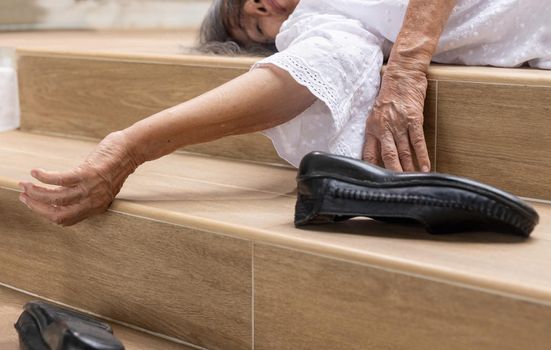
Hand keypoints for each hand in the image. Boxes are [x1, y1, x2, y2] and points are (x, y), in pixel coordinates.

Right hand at [19, 131, 139, 225]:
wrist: (132, 149)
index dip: (46, 215)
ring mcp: (91, 188)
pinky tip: (35, 172)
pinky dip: (44, 177)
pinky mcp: (88, 173)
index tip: (34, 205)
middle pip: (58, 214)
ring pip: (55, 198)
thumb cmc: (114, 164)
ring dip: (36, 192)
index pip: (66, 219)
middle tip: (24, 196)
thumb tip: (58, 194)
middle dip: (37, 207)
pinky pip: (59, 179)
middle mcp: (94, 201)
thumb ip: (82, 192)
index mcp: (97, 206)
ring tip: (25, 184)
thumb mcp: (99, 184)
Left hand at [363, 65, 430, 171]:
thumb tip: (380, 149)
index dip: (372, 168)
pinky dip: (422, 156)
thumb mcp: (376, 113)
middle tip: (397, 186)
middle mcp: (383, 127)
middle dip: (393, 173)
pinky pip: (418, 141)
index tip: (376, 181)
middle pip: (388, 156)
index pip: (369, 153)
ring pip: (403, 151)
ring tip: (411, 181)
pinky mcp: (414, 119)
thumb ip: (377, 131)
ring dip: (409, 168)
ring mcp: (399, 123)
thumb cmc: (390, 93)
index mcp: (371, 127)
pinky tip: (425, 167)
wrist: (402, 74)